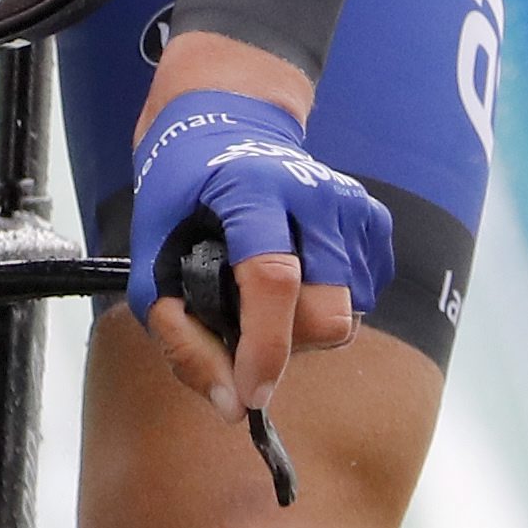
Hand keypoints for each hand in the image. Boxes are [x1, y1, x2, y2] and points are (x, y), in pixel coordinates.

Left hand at [126, 41, 381, 422]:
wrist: (229, 122)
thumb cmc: (184, 187)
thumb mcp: (153, 249)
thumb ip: (176, 329)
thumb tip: (232, 405)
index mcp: (253, 186)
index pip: (273, 278)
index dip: (263, 348)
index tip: (249, 394)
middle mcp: (315, 191)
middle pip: (328, 311)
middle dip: (287, 342)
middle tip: (245, 323)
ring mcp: (352, 203)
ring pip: (350, 314)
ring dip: (303, 325)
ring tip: (263, 288)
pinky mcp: (374, 218)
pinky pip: (364, 298)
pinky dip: (326, 303)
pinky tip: (295, 272)